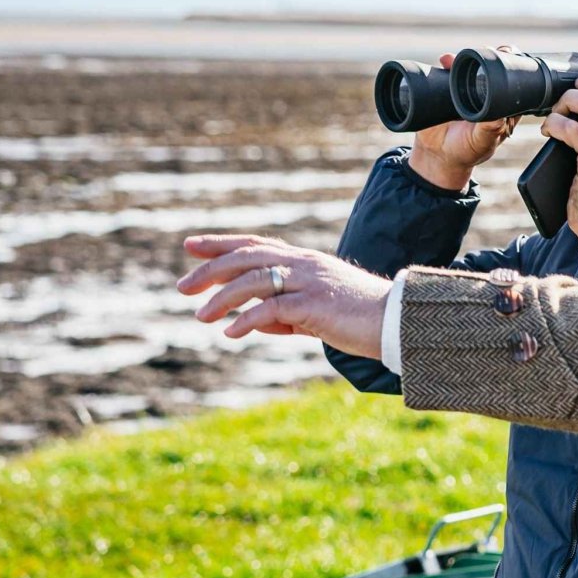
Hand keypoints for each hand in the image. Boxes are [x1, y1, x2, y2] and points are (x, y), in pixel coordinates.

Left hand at [177, 234, 389, 358]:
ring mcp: (308, 282)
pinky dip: (245, 320)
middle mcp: (302, 264)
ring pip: (252, 281)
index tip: (190, 245)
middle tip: (182, 287)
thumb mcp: (314, 314)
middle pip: (246, 257)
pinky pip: (270, 309)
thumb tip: (252, 323)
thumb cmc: (358, 318)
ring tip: (200, 317)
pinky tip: (231, 334)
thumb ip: (285, 315)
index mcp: (303, 261)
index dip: (221, 243)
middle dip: (209, 269)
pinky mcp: (313, 305)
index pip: (255, 245)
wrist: (395, 322)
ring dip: (221, 299)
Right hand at [408, 48, 521, 190]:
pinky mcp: (447, 89)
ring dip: (467, 57)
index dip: (515, 66)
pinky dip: (447, 63)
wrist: (436, 156)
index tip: (509, 56)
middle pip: (494, 68)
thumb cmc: (465, 152)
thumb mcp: (480, 143)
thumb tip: (500, 114)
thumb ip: (490, 130)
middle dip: (492, 55)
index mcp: (502, 106)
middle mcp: (487, 94)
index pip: (514, 81)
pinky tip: (444, 60)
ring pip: (471, 66)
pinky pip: (448, 71)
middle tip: (485, 51)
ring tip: (459, 57)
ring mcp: (466, 90)